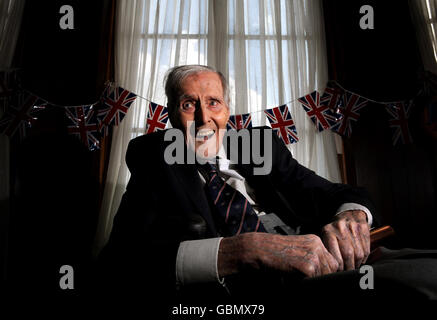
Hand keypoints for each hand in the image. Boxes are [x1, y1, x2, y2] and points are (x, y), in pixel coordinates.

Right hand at [218, 232, 337, 277]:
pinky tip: (291, 279)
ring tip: (295, 278)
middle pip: (333, 269)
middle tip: (304, 279)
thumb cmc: (272, 252)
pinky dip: (303, 285)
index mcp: (314, 240)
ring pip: (325, 276)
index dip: (326, 271)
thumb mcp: (296, 251)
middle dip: (322, 277)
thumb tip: (323, 276)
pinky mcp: (307, 267)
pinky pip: (314, 282)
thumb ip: (311, 258)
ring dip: (312, 282)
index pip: (333, 260)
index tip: (315, 276)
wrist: (257, 249)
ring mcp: (313, 255)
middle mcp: (317, 245)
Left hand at [321, 210, 369, 270]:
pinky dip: (363, 259)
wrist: (349, 214)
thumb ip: (327, 249)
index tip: (338, 273)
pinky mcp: (363, 228)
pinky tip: (360, 261)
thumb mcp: (326, 236)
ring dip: (356, 264)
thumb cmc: (335, 229)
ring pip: (358, 253)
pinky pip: (366, 249)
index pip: (335, 254)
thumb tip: (330, 268)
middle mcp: (340, 228)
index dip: (338, 267)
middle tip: (347, 273)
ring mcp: (353, 228)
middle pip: (348, 254)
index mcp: (328, 231)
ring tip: (353, 268)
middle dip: (348, 267)